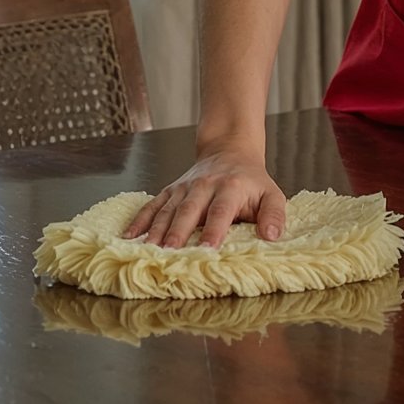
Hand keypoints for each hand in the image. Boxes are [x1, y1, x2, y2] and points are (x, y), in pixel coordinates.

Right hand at [121, 143, 288, 249]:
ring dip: (156, 230)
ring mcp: (184, 188)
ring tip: (147, 250)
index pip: (221, 211)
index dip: (214, 229)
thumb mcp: (272, 194)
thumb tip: (272, 236)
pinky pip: (153, 205)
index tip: (208, 248)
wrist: (229, 150)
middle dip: (178, 232)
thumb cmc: (251, 181)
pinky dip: (140, 220)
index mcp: (230, 188)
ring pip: (167, 209)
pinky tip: (129, 237)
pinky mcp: (170, 190)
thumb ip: (274, 215)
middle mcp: (204, 186)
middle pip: (189, 210)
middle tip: (168, 253)